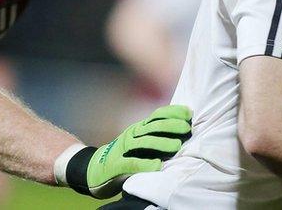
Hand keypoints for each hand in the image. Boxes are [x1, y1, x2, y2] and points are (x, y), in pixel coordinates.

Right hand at [59, 104, 191, 197]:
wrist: (93, 169)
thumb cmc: (124, 156)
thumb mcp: (140, 141)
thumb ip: (156, 135)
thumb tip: (184, 128)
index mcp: (139, 128)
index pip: (157, 116)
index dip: (173, 112)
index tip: (189, 113)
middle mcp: (132, 134)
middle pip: (152, 127)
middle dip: (170, 126)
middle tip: (186, 129)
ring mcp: (123, 149)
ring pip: (143, 143)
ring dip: (160, 143)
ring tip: (176, 146)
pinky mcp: (116, 165)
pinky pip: (131, 163)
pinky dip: (145, 164)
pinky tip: (157, 165)